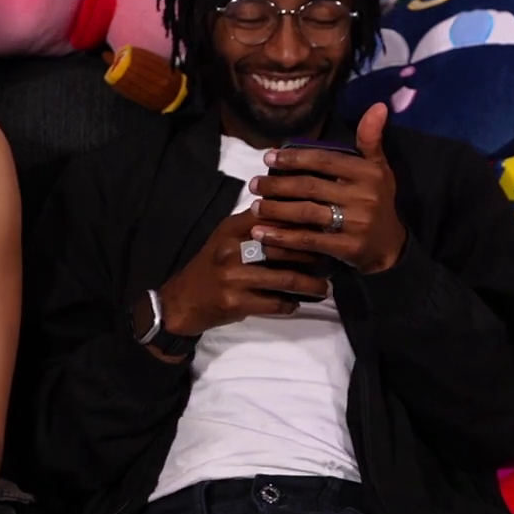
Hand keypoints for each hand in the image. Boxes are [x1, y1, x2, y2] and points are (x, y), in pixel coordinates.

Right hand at [155, 208, 332, 336]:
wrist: (181, 302)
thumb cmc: (211, 266)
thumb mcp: (226, 237)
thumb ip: (254, 224)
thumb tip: (292, 208)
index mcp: (233, 228)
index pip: (275, 218)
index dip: (304, 223)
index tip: (326, 228)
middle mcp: (233, 249)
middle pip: (284, 248)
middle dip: (313, 256)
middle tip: (332, 260)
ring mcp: (234, 277)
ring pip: (284, 279)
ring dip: (309, 285)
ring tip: (325, 288)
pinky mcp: (236, 303)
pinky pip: (274, 304)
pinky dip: (290, 305)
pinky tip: (298, 303)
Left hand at [248, 102, 409, 274]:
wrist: (390, 245)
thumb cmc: (377, 199)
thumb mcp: (379, 168)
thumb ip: (370, 138)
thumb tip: (378, 105)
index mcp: (368, 173)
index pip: (324, 160)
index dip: (294, 157)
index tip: (268, 157)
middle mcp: (363, 196)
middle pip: (310, 187)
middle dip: (277, 185)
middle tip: (254, 184)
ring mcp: (356, 223)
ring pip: (306, 213)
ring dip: (275, 210)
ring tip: (254, 208)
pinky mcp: (347, 248)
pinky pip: (309, 240)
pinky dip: (282, 237)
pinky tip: (263, 234)